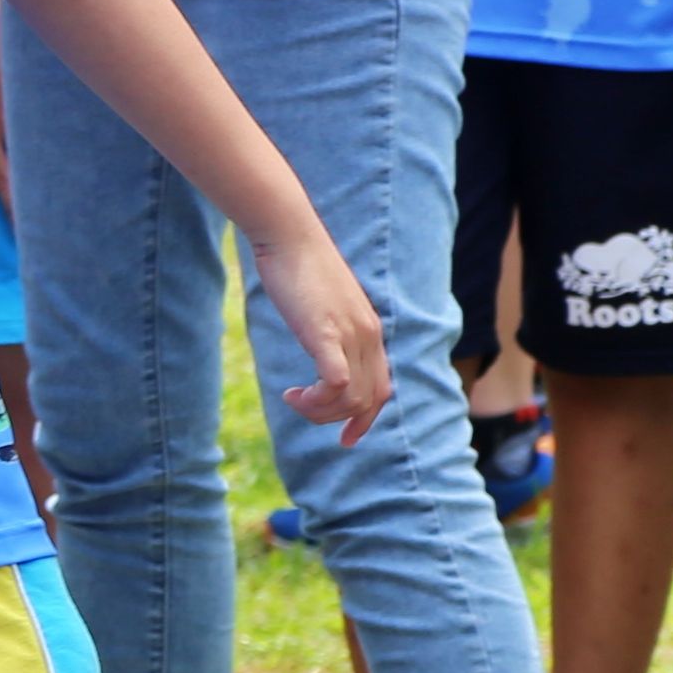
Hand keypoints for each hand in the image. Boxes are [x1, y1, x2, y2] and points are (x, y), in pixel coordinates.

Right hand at [256, 231, 392, 444]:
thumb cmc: (300, 265)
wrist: (290, 235)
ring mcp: (350, 334)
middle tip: (306, 412)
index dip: (365, 420)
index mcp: (369, 331)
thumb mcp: (324, 303)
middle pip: (369, 401)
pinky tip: (294, 394)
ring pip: (352, 399)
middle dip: (339, 420)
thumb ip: (331, 326)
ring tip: (293, 398)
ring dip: (321, 412)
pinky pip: (336, 382)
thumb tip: (322, 343)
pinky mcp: (325, 332)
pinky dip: (317, 400)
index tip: (344, 437)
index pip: (383, 390)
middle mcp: (368, 336)